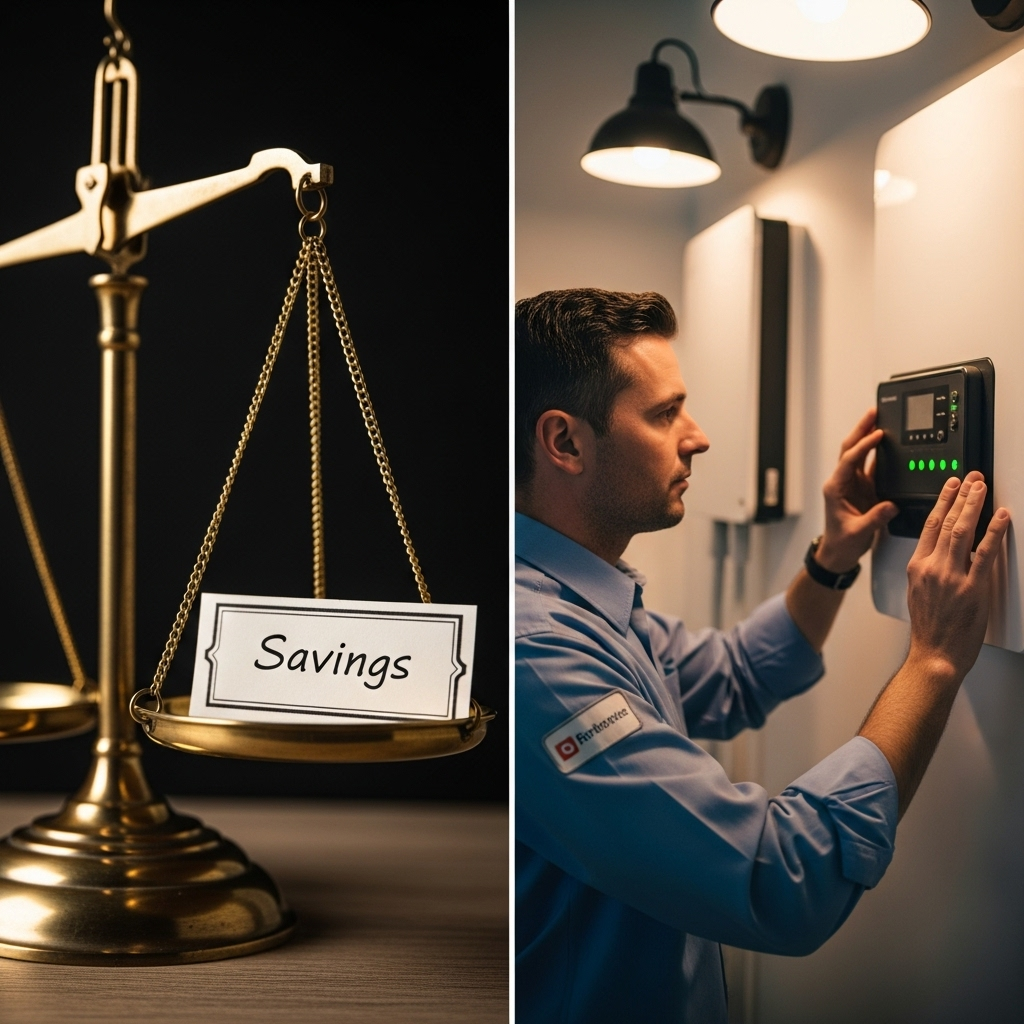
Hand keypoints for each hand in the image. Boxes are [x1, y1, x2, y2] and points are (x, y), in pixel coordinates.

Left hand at [815, 408, 897, 572]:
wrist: (838, 554)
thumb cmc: (841, 544)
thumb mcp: (858, 532)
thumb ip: (875, 518)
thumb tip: (891, 505)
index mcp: (836, 488)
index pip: (849, 460)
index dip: (863, 446)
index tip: (877, 434)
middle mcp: (843, 482)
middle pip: (851, 449)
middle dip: (861, 429)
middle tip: (874, 411)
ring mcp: (853, 484)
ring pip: (860, 454)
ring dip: (869, 436)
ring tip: (881, 419)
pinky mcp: (863, 489)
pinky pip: (871, 466)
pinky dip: (879, 453)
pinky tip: (889, 442)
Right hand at [906, 473, 1009, 680]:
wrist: (934, 654)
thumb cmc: (929, 629)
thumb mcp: (918, 593)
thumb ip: (928, 569)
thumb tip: (939, 553)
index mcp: (917, 567)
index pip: (929, 525)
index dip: (942, 502)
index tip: (950, 486)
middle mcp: (932, 567)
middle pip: (946, 522)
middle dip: (960, 496)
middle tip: (972, 478)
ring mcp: (952, 576)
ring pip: (962, 531)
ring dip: (974, 506)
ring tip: (982, 488)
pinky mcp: (972, 587)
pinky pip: (985, 553)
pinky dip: (994, 532)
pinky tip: (1000, 517)